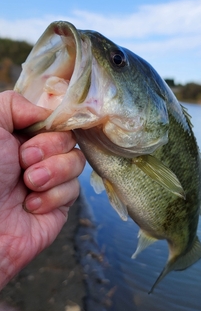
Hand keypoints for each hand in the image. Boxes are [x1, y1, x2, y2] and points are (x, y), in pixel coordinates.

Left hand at [0, 91, 84, 288]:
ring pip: (77, 162)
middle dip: (48, 148)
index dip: (52, 124)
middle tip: (23, 162)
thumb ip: (14, 104)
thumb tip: (46, 113)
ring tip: (28, 185)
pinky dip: (51, 197)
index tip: (34, 133)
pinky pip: (74, 190)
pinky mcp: (59, 205)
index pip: (54, 119)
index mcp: (19, 135)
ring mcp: (49, 180)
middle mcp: (36, 155)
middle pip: (69, 137)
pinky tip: (29, 206)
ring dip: (52, 172)